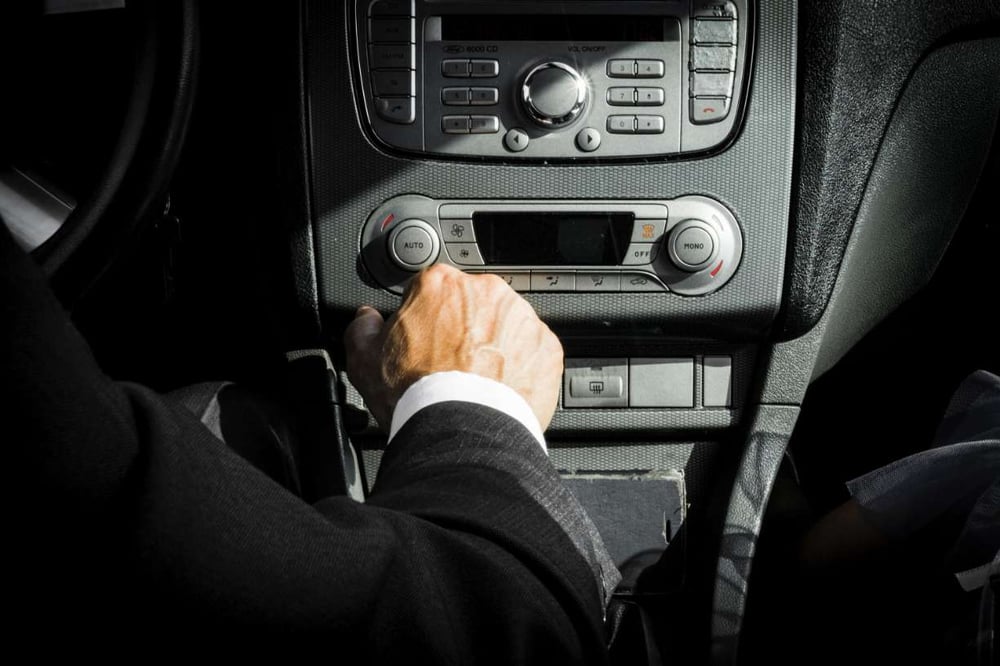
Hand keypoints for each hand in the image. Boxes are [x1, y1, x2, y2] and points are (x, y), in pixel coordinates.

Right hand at [344, 264, 563, 430]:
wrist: (463, 428)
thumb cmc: (416, 393)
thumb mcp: (365, 360)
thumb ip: (362, 329)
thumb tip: (366, 320)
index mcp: (440, 284)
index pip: (431, 289)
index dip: (424, 317)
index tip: (424, 339)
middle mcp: (485, 292)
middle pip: (473, 303)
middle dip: (463, 328)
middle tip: (450, 364)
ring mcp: (521, 318)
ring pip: (506, 325)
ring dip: (495, 344)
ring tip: (477, 380)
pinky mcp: (546, 346)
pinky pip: (532, 351)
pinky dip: (521, 366)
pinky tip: (501, 388)